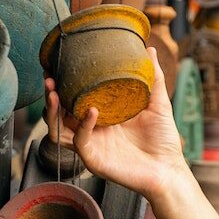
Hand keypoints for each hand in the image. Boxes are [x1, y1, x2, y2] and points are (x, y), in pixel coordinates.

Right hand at [45, 47, 191, 200]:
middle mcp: (90, 130)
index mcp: (101, 116)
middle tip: (49, 78)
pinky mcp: (94, 159)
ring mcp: (90, 145)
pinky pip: (80, 140)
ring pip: (58, 129)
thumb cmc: (163, 140)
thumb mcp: (157, 102)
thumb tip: (149, 49)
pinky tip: (92, 111)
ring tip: (54, 93)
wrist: (169, 169)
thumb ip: (152, 77)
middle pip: (58, 114)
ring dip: (53, 111)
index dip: (63, 85)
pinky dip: (83, 125)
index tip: (58, 67)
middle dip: (50, 96)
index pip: (72, 99)